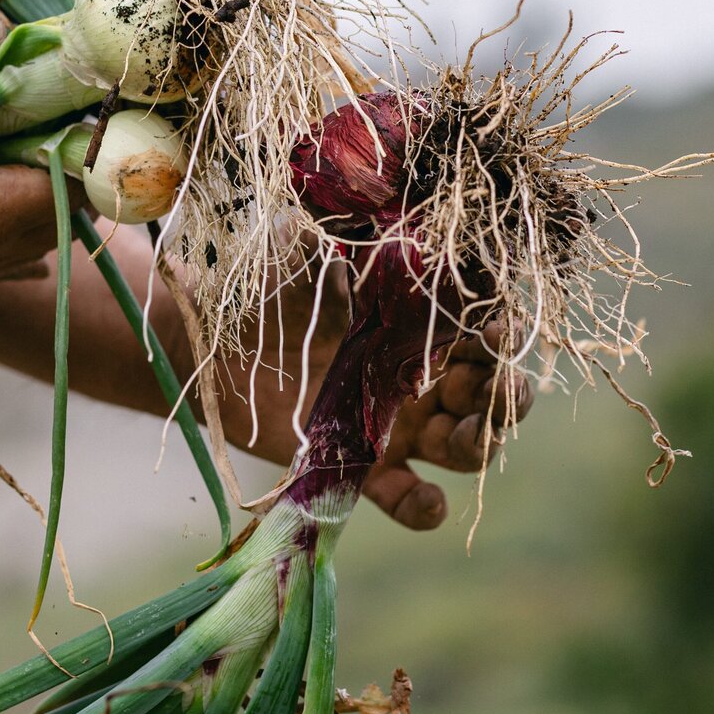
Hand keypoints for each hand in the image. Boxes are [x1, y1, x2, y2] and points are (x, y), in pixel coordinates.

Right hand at [0, 14, 66, 294]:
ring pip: (35, 234)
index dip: (79, 139)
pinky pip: (5, 256)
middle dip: (63, 165)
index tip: (66, 102)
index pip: (76, 181)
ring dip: (38, 193)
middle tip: (47, 118)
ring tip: (22, 147)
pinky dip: (15, 226)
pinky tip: (7, 205)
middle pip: (64, 211)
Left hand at [215, 267, 533, 532]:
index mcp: (418, 324)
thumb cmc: (260, 297)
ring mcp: (397, 427)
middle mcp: (421, 377)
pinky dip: (425, 508)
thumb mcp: (291, 265)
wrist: (210, 353)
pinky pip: (408, 500)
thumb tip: (336, 206)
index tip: (494, 327)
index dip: (498, 330)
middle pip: (491, 391)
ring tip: (466, 434)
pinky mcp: (363, 469)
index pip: (481, 327)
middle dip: (503, 391)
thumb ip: (318, 243)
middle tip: (490, 386)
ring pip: (464, 445)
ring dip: (477, 442)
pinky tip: (429, 502)